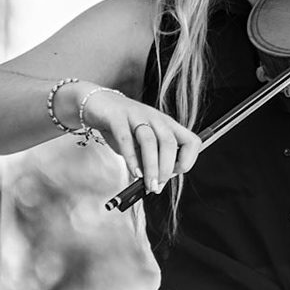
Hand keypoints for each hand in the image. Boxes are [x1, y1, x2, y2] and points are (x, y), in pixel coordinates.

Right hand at [73, 85, 201, 193]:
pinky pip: (126, 139)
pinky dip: (131, 158)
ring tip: (148, 184)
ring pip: (149, 141)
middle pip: (169, 143)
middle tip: (157, 186)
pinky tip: (134, 172)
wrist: (98, 103)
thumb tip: (156, 184)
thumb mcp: (141, 145)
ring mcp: (137, 116)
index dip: (188, 160)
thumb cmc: (123, 127)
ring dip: (151, 167)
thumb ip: (149, 161)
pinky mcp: (117, 118)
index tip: (175, 174)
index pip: (192, 141)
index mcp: (167, 125)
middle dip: (166, 169)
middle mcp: (155, 119)